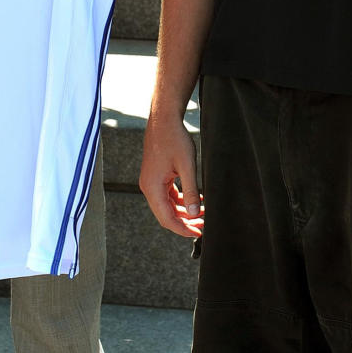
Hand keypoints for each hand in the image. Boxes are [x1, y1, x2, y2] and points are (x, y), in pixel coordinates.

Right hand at [139, 111, 203, 238]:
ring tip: (203, 214)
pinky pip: (168, 195)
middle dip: (185, 222)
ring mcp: (151, 181)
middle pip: (166, 214)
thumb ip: (191, 191)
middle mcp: (148, 187)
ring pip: (167, 205)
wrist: (164, 119)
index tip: (199, 233)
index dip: (183, 229)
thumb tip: (195, 213)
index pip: (167, 218)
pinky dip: (181, 200)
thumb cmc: (174, 139)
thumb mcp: (187, 166)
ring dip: (184, 211)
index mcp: (152, 187)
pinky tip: (196, 199)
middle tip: (203, 226)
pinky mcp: (156, 176)